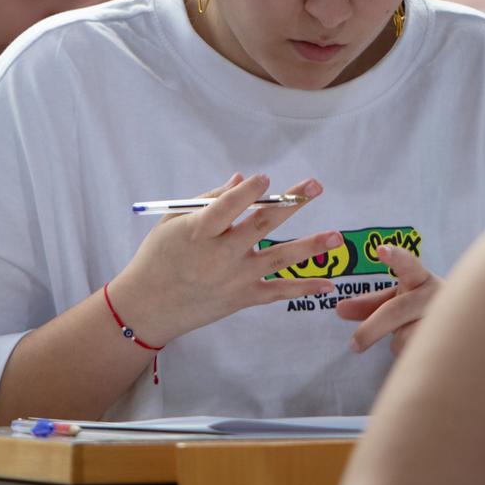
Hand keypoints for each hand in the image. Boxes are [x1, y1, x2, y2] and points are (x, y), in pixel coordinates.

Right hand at [107, 173, 338, 346]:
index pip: (227, 208)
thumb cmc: (159, 257)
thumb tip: (241, 181)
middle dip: (290, 203)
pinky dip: (303, 289)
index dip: (247, 193)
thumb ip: (208, 200)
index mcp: (198, 233)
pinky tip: (328, 284)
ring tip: (336, 237)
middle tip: (314, 186)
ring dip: (309, 247)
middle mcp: (219, 256)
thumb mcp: (173, 222)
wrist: (148, 306)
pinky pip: (277, 292)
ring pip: (278, 260)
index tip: (265, 178)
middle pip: (261, 226)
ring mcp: (234, 279)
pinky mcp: (242, 298)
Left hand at [336, 242, 440, 353]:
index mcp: (421, 278)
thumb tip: (339, 309)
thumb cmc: (420, 309)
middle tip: (353, 345)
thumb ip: (369, 305)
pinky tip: (421, 347)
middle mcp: (436, 295)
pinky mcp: (450, 341)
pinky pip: (416, 354)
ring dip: (398, 343)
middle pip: (396, 310)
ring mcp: (447, 318)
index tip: (381, 250)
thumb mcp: (396, 301)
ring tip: (409, 336)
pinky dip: (409, 354)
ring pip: (406, 337)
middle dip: (371, 329)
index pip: (408, 264)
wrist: (461, 329)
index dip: (396, 257)